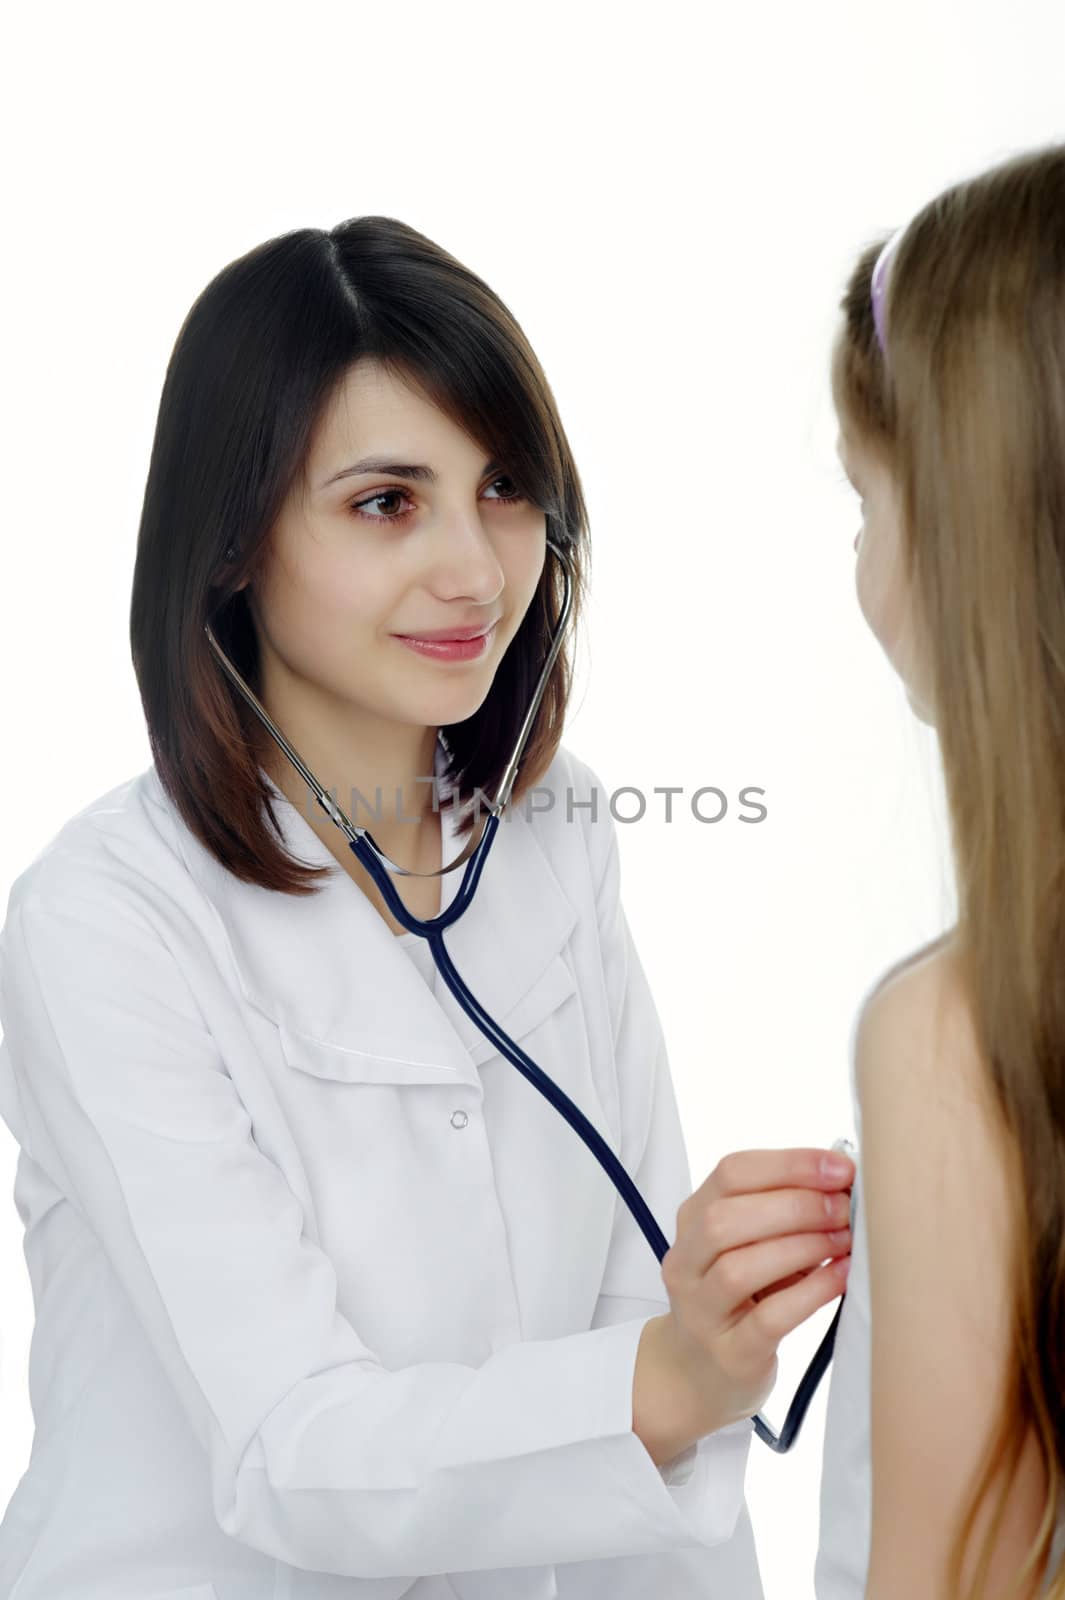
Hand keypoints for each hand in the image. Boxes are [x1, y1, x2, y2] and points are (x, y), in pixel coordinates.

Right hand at [658, 1147, 853, 1431]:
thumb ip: (781, 1212)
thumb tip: (845, 1179)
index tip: (840, 1167)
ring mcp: (702, 1312)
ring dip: (801, 1246)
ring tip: (844, 1240)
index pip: (730, 1173)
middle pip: (726, 1218)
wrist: (699, 1376)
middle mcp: (686, 1262)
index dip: (789, 1164)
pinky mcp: (729, 1354)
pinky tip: (840, 1277)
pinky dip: (810, 1293)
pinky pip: (768, 1319)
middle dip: (795, 1205)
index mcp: (692, 1220)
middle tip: (844, 1207)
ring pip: (738, 1268)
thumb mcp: (747, 1246)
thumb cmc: (741, 1299)